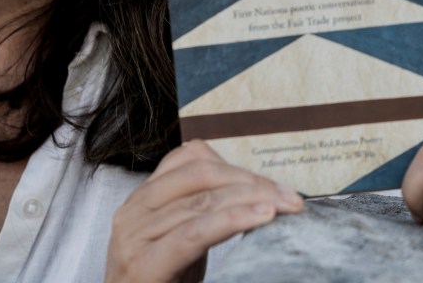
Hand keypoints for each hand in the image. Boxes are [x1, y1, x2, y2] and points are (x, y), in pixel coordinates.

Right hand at [105, 139, 303, 282]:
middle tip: (290, 196)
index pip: (190, 159)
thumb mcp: (181, 241)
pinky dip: (232, 220)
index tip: (272, 182)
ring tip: (284, 207)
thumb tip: (256, 192)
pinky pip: (194, 232)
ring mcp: (134, 236)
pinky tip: (260, 218)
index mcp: (142, 199)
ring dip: (252, 200)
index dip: (235, 165)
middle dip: (251, 181)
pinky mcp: (143, 264)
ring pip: (202, 201)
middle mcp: (133, 210)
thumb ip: (202, 214)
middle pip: (200, 175)